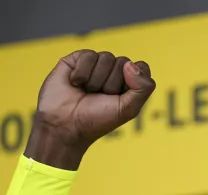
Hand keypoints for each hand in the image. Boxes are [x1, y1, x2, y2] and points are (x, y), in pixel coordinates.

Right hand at [24, 50, 156, 169]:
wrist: (65, 125)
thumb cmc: (97, 120)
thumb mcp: (128, 109)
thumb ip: (143, 88)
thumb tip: (130, 63)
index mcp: (129, 83)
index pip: (142, 67)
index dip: (133, 82)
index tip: (119, 98)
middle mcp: (113, 71)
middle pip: (124, 62)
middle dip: (112, 84)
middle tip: (99, 98)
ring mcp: (95, 64)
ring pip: (106, 57)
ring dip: (96, 81)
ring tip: (86, 92)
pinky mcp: (76, 59)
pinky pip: (89, 55)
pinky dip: (82, 73)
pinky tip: (75, 84)